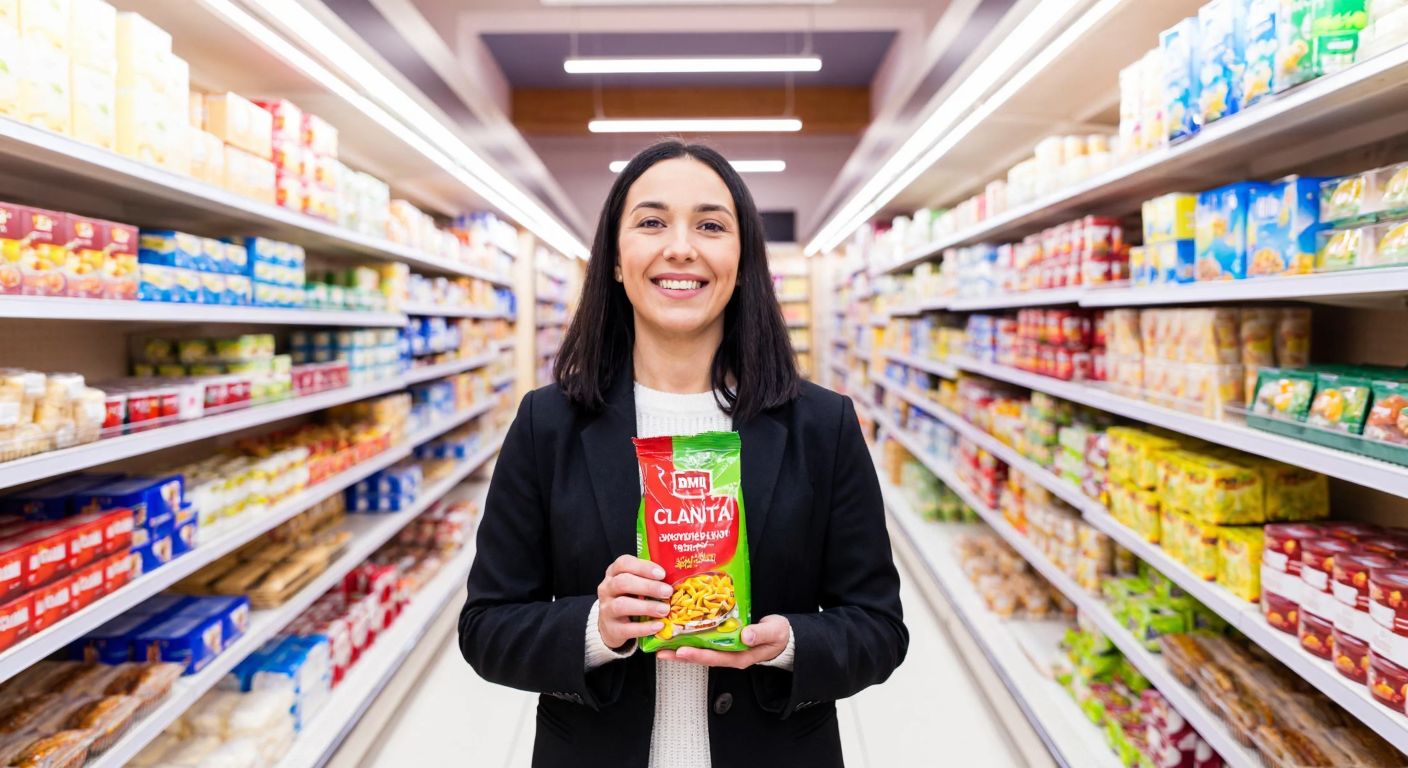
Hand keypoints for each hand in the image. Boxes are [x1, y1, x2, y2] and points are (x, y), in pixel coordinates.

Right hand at [596, 555, 672, 649]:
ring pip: (622, 605)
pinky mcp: (611, 629)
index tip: (662, 574)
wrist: (611, 626)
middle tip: (667, 592)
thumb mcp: (634, 585)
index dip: (643, 567)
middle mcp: (606, 589)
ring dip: (646, 607)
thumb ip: (649, 579)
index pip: (623, 563)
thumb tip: (676, 578)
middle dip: (648, 587)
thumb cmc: (629, 599)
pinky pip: (626, 628)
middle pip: (623, 583)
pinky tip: (658, 626)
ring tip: (665, 610)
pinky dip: (644, 627)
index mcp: (614, 573)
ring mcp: (606, 610)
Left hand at [657, 615, 791, 668]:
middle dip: (681, 654)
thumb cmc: (779, 635)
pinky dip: (692, 638)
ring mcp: (726, 649)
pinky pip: (705, 642)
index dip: (697, 655)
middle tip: (661, 651)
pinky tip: (681, 634)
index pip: (715, 657)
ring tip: (663, 645)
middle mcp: (730, 655)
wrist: (784, 636)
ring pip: (701, 650)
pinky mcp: (725, 641)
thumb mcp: (774, 632)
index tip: (681, 651)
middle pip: (702, 657)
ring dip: (682, 648)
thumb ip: (759, 634)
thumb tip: (744, 636)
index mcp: (741, 656)